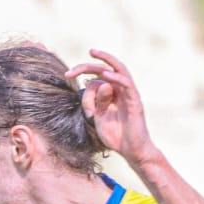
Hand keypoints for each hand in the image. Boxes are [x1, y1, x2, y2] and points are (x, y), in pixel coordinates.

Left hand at [66, 49, 157, 166]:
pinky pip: (127, 84)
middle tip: (71, 70)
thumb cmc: (116, 134)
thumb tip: (97, 82)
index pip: (95, 80)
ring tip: (93, 53)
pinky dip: (116, 77)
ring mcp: (129, 94)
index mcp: (111, 93)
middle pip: (106, 69)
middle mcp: (120, 90)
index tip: (68, 80)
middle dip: (88, 65)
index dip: (82, 83)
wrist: (131, 150)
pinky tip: (106, 75)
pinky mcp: (135, 101)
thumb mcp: (99, 117)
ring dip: (106, 60)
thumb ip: (95, 102)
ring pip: (119, 70)